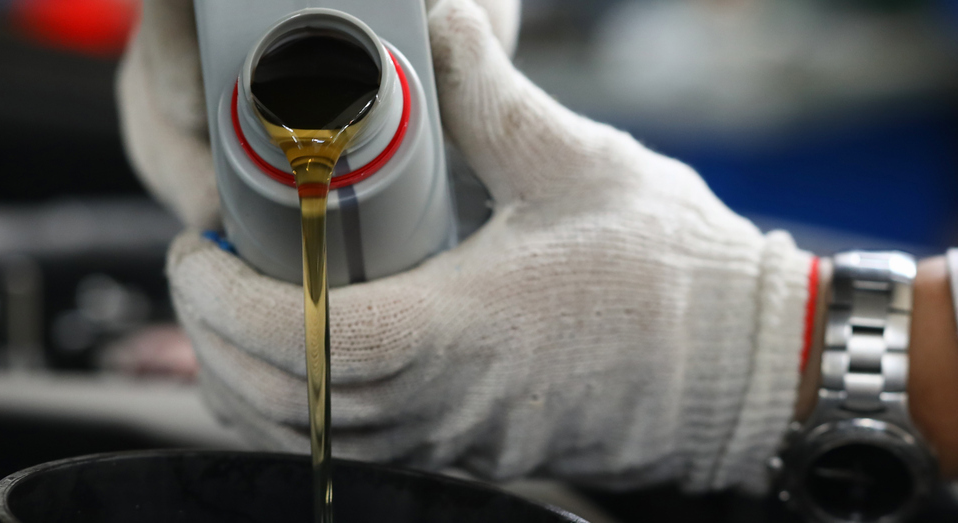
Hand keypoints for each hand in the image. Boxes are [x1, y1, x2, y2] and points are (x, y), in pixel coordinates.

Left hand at [161, 0, 815, 491]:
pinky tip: (303, 354)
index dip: (228, 302)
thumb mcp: (580, 166)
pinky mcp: (469, 452)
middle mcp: (446, 403)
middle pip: (280, 404)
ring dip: (245, 382)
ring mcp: (454, 439)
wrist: (755, 372)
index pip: (307, 343)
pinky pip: (348, 449)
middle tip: (202, 264)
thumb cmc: (684, 282)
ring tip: (237, 307)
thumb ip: (492, 95)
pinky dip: (298, 410)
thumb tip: (438, 24)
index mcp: (466, 330)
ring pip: (307, 440)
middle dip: (210, 338)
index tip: (202, 247)